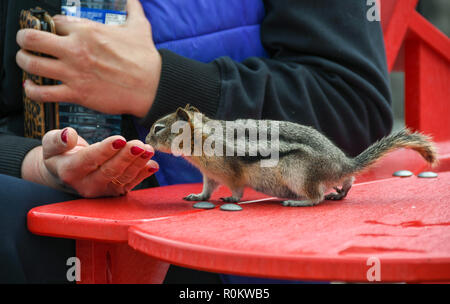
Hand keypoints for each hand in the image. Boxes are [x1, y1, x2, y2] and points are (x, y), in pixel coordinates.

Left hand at [16, 0, 159, 117]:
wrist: (153, 86)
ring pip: (32, 63)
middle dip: (25, 39)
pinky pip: (42, 93)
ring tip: (26, 62)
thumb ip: (132, 9)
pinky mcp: (76, 93)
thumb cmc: (146, 58)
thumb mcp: (139, 26)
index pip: (55, 21)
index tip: (53, 32)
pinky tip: (32, 87)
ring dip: (24, 62)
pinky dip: (32, 90)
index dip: (52, 26)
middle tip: (26, 43)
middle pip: (32, 38)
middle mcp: (75, 49)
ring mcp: (74, 72)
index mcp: (87, 30)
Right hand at [21, 128, 158, 197]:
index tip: (119, 139)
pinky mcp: (115, 192)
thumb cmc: (61, 154)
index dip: (105, 150)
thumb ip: (57, 140)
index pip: (89, 160)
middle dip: (126, 156)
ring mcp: (103, 191)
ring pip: (123, 177)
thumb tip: (68, 135)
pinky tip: (153, 164)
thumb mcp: (51, 144)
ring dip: (138, 164)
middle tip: (139, 144)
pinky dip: (143, 174)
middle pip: (110, 171)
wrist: (65, 173)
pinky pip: (131, 183)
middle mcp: (87, 185)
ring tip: (148, 150)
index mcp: (70, 171)